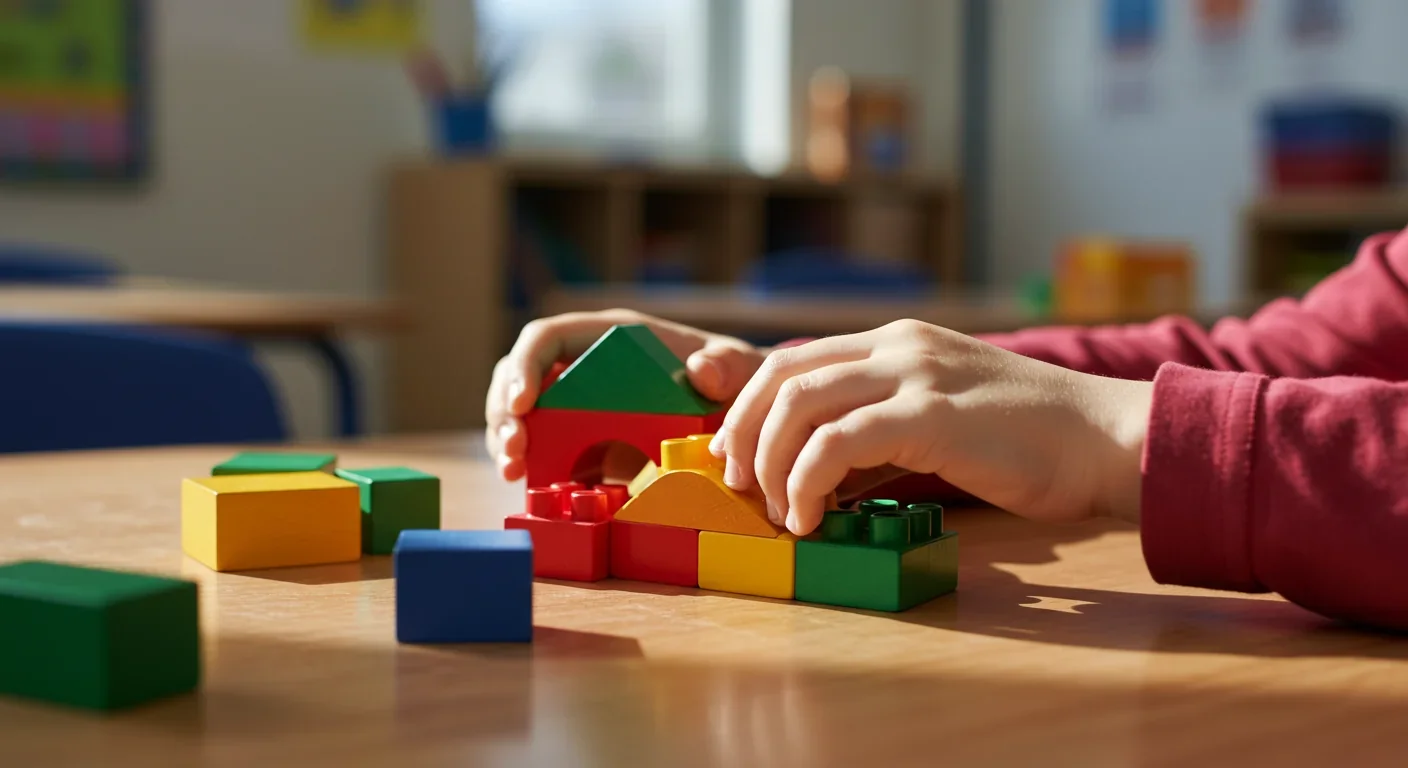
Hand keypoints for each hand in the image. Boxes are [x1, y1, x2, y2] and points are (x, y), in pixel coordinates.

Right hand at [486, 310, 765, 480]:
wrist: (739, 415)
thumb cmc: (734, 380)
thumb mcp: (739, 369)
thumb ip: (726, 365)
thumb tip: (700, 369)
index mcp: (608, 337)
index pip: (547, 338)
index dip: (525, 365)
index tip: (523, 403)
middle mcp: (583, 364)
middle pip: (519, 376)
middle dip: (505, 411)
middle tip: (513, 451)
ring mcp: (576, 402)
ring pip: (520, 413)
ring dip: (508, 440)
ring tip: (513, 472)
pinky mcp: (580, 438)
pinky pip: (542, 447)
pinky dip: (529, 466)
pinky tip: (527, 486)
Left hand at [708, 320, 1153, 534]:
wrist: (1105, 438)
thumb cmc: (1031, 441)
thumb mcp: (941, 420)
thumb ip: (881, 431)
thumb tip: (820, 471)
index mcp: (897, 341)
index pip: (795, 359)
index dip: (747, 403)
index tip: (730, 452)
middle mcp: (898, 345)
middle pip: (783, 375)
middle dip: (744, 431)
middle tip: (737, 485)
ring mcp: (914, 373)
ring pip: (800, 404)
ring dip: (770, 462)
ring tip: (777, 510)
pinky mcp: (930, 413)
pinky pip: (838, 442)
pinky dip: (808, 480)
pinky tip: (813, 518)